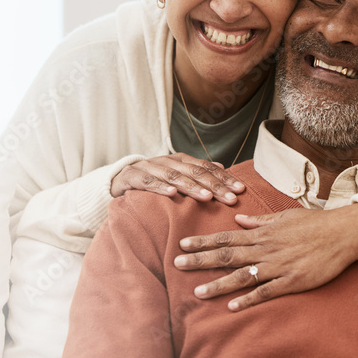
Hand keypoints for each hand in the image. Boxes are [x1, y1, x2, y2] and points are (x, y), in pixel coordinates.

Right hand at [110, 153, 245, 204]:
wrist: (117, 180)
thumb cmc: (152, 181)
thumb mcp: (175, 176)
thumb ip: (196, 172)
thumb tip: (223, 167)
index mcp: (179, 160)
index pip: (205, 167)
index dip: (223, 178)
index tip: (240, 190)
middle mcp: (166, 161)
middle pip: (194, 171)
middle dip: (214, 185)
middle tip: (230, 198)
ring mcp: (148, 167)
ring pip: (173, 176)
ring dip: (191, 187)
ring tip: (206, 197)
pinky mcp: (131, 177)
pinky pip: (147, 182)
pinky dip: (159, 187)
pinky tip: (171, 194)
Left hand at [173, 204, 357, 310]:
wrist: (342, 233)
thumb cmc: (314, 223)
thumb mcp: (284, 216)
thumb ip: (260, 221)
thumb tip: (239, 220)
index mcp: (262, 233)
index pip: (226, 237)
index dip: (203, 241)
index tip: (183, 244)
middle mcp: (265, 249)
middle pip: (227, 255)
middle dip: (200, 261)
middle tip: (177, 265)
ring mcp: (277, 266)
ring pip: (242, 276)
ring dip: (218, 284)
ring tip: (198, 291)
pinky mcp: (291, 281)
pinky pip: (266, 291)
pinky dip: (249, 299)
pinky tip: (233, 306)